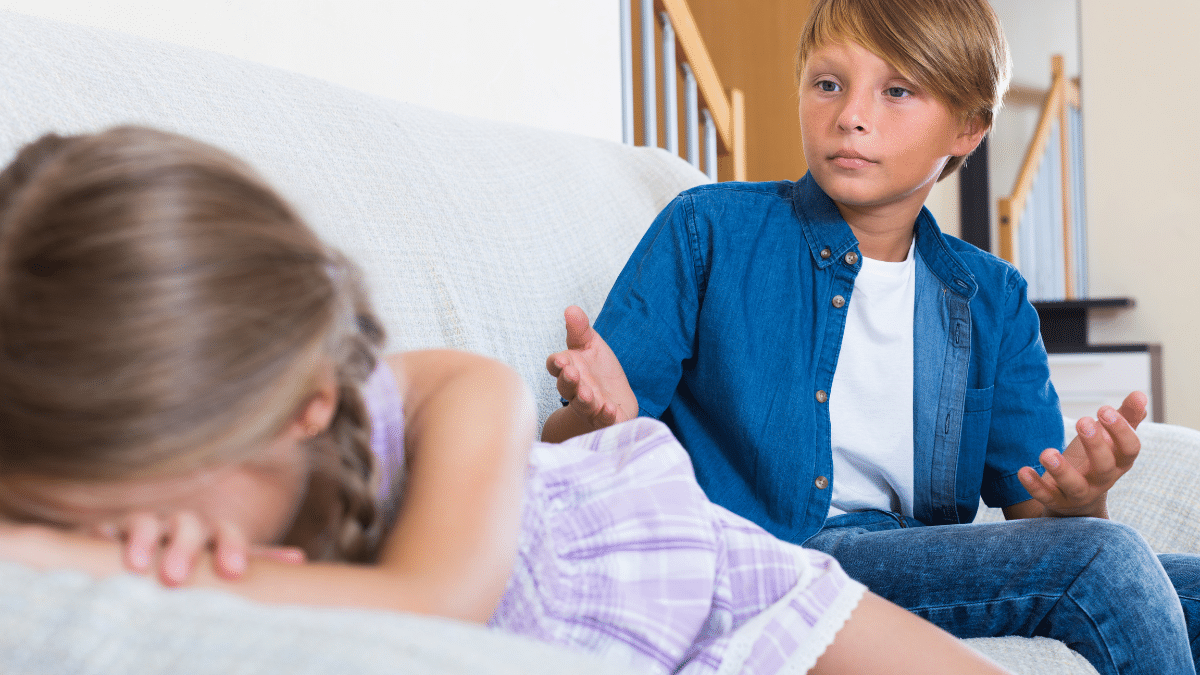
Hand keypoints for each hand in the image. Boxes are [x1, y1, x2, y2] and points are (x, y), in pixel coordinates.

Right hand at [93, 512, 305, 586]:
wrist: (143, 556)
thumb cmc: (192, 563)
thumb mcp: (220, 563)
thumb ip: (255, 561)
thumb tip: (299, 560)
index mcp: (212, 534)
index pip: (227, 535)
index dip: (232, 548)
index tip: (234, 571)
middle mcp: (178, 526)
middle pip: (187, 526)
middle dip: (186, 548)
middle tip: (177, 578)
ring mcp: (142, 527)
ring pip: (145, 524)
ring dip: (143, 540)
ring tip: (138, 565)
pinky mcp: (105, 534)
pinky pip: (101, 532)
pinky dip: (101, 538)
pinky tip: (99, 547)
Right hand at [545, 306, 637, 432]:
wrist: (614, 402)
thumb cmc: (598, 372)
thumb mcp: (590, 346)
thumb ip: (580, 330)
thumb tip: (571, 308)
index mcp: (568, 369)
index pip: (556, 366)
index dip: (557, 363)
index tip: (561, 359)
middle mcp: (576, 390)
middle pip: (567, 386)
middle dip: (568, 381)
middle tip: (572, 374)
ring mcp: (590, 407)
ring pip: (583, 404)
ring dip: (584, 399)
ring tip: (588, 394)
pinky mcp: (606, 420)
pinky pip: (604, 420)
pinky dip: (606, 416)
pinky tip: (610, 409)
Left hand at [1017, 391, 1147, 518]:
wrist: (1078, 500)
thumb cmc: (1095, 460)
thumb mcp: (1110, 439)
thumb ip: (1126, 417)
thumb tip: (1140, 395)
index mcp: (1119, 462)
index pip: (1130, 449)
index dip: (1121, 430)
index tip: (1104, 408)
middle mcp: (1103, 480)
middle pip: (1104, 466)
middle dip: (1095, 444)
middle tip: (1082, 421)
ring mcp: (1080, 493)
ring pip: (1075, 486)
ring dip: (1061, 471)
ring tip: (1046, 453)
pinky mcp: (1058, 501)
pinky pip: (1047, 497)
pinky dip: (1035, 486)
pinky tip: (1023, 471)